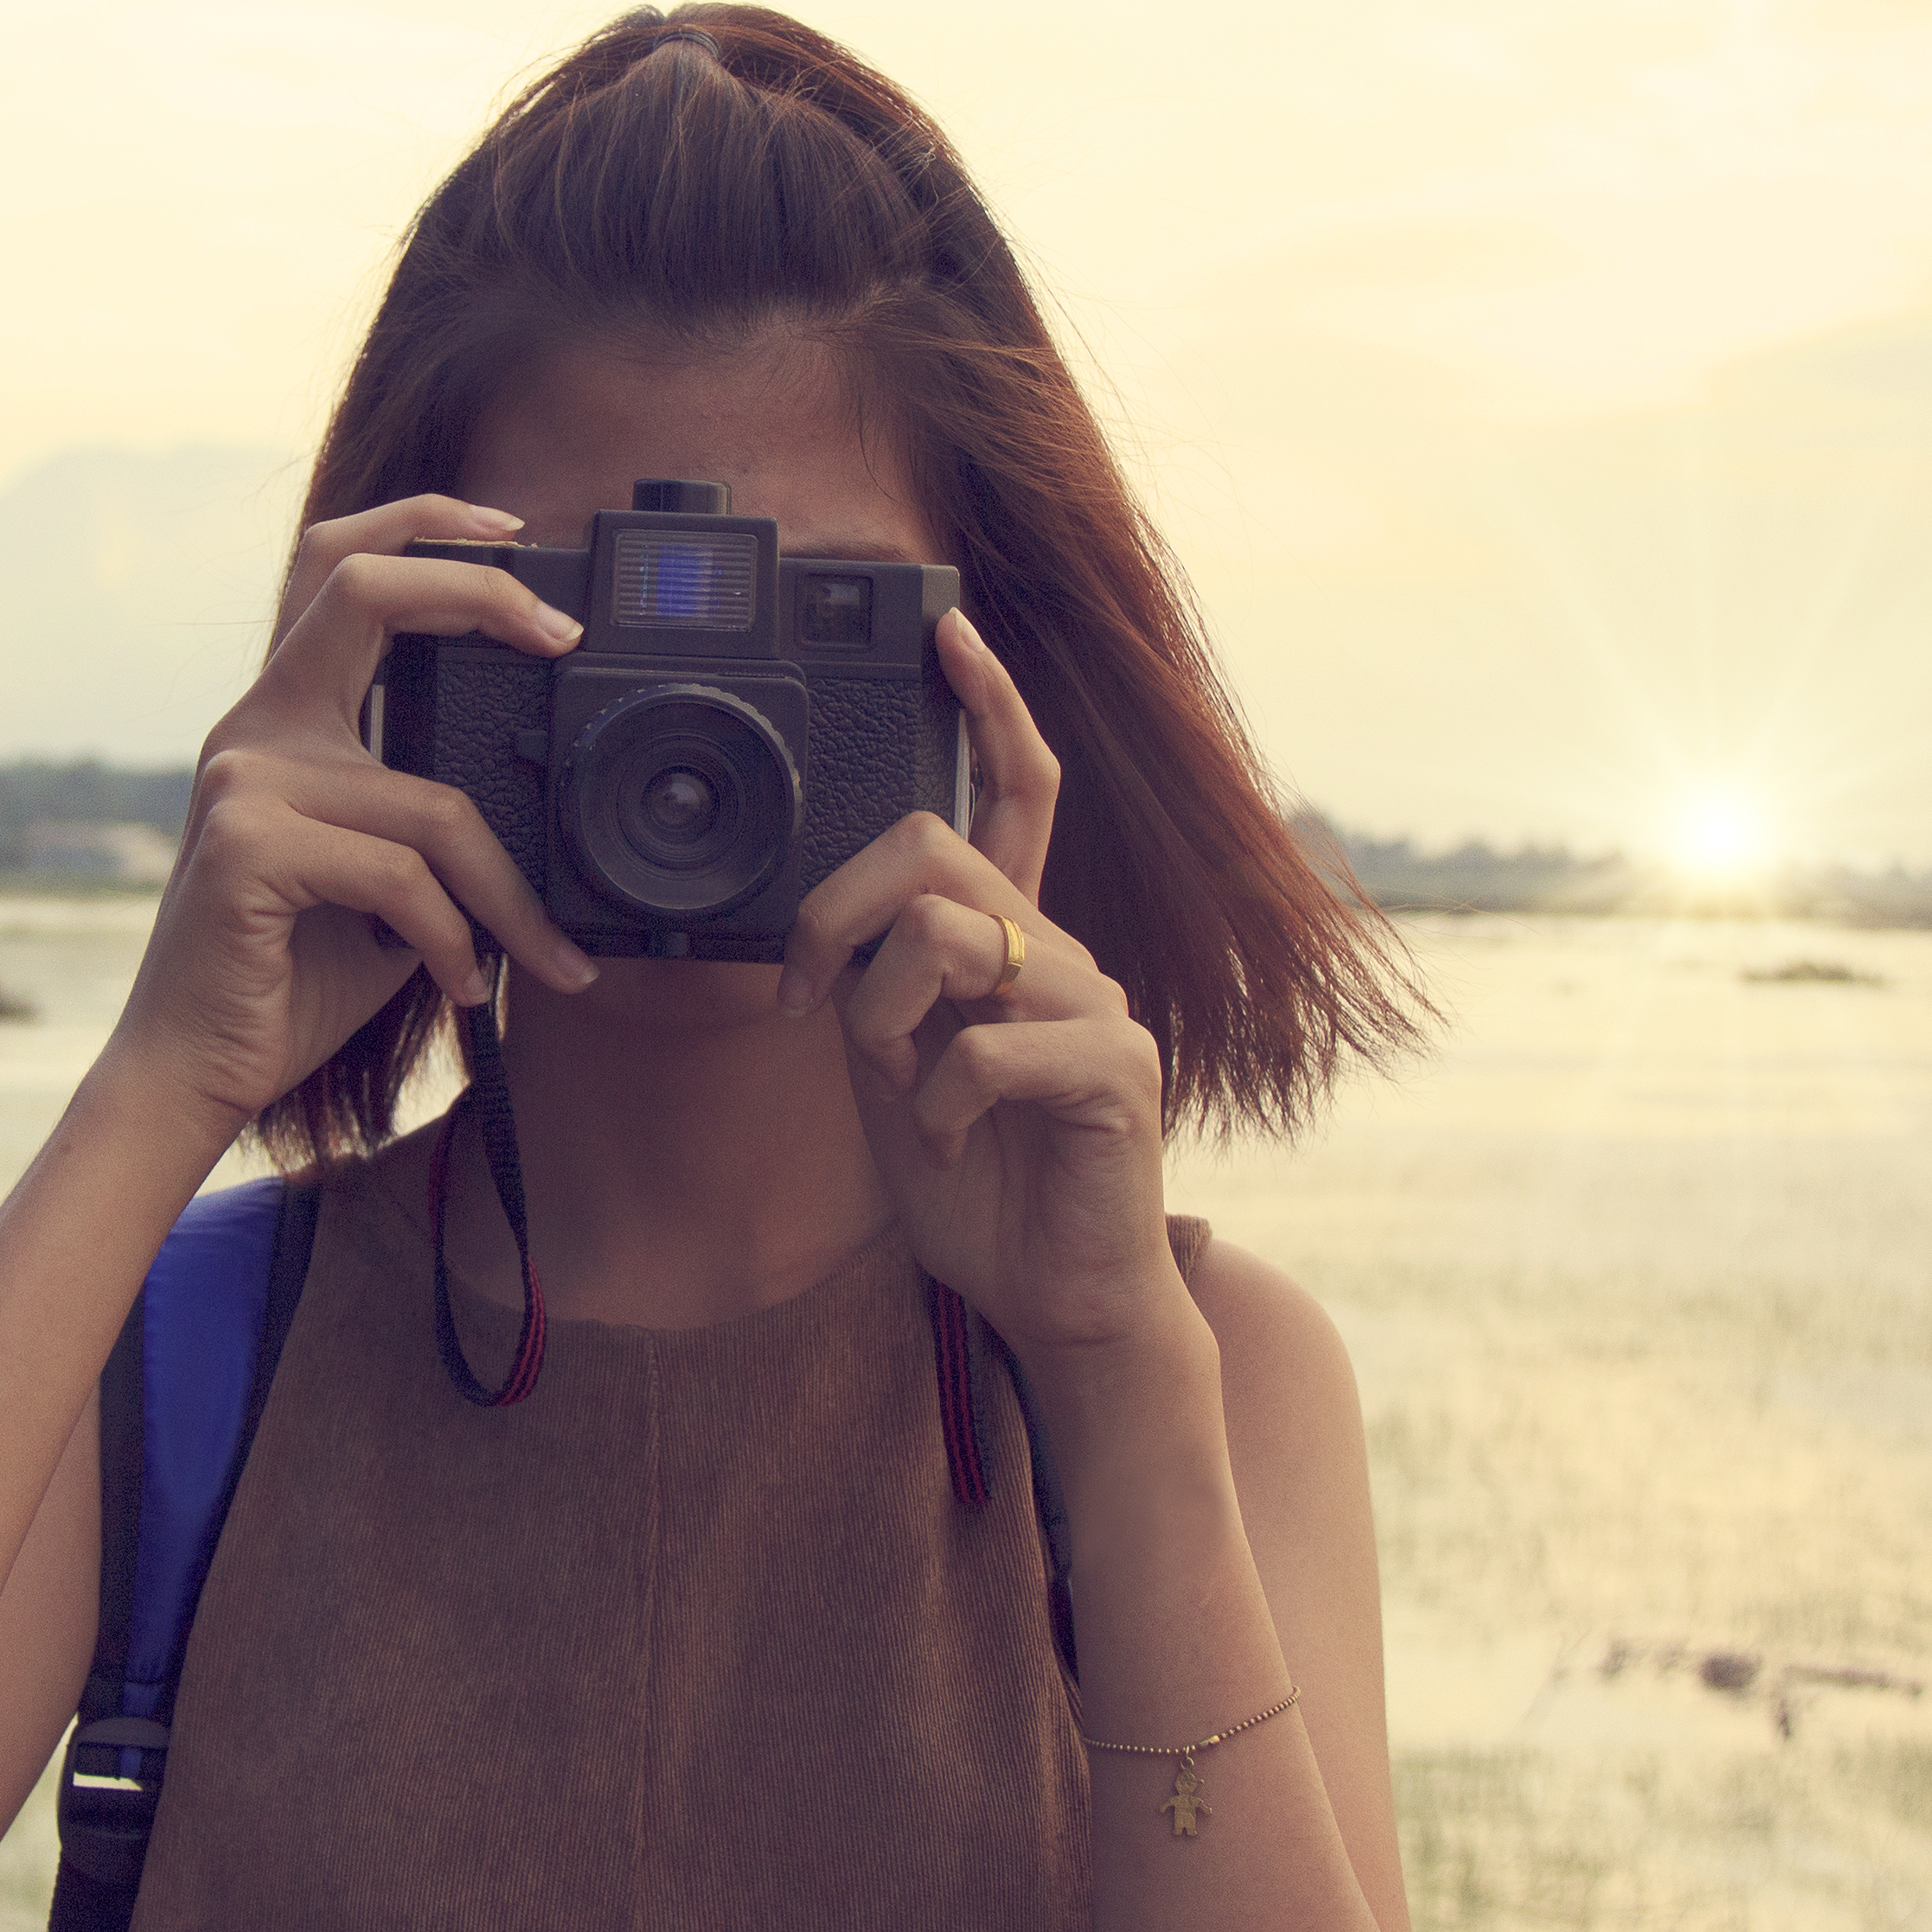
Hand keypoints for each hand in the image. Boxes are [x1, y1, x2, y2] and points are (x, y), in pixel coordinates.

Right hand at [105, 496, 602, 1129]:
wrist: (195, 1071)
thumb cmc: (291, 977)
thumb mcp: (384, 878)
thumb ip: (430, 816)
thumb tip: (547, 797)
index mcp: (287, 718)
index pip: (341, 568)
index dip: (427, 526)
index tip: (518, 537)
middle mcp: (257, 728)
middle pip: (360, 586)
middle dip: (476, 586)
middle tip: (560, 634)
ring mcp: (244, 778)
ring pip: (433, 801)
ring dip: (508, 894)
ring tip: (539, 955)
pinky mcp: (247, 842)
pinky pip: (402, 875)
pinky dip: (454, 938)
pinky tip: (458, 984)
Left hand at [774, 612, 1200, 1377]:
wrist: (1056, 1301)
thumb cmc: (976, 1188)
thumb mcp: (893, 1075)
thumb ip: (872, 994)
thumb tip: (823, 940)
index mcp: (1012, 942)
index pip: (1014, 794)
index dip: (988, 706)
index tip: (948, 629)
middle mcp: (1064, 952)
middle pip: (937, 848)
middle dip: (840, 912)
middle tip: (816, 1001)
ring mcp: (1098, 1004)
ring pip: (950, 934)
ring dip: (883, 1018)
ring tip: (895, 1092)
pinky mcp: (1115, 1068)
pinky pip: (985, 1045)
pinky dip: (932, 1104)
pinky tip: (945, 1145)